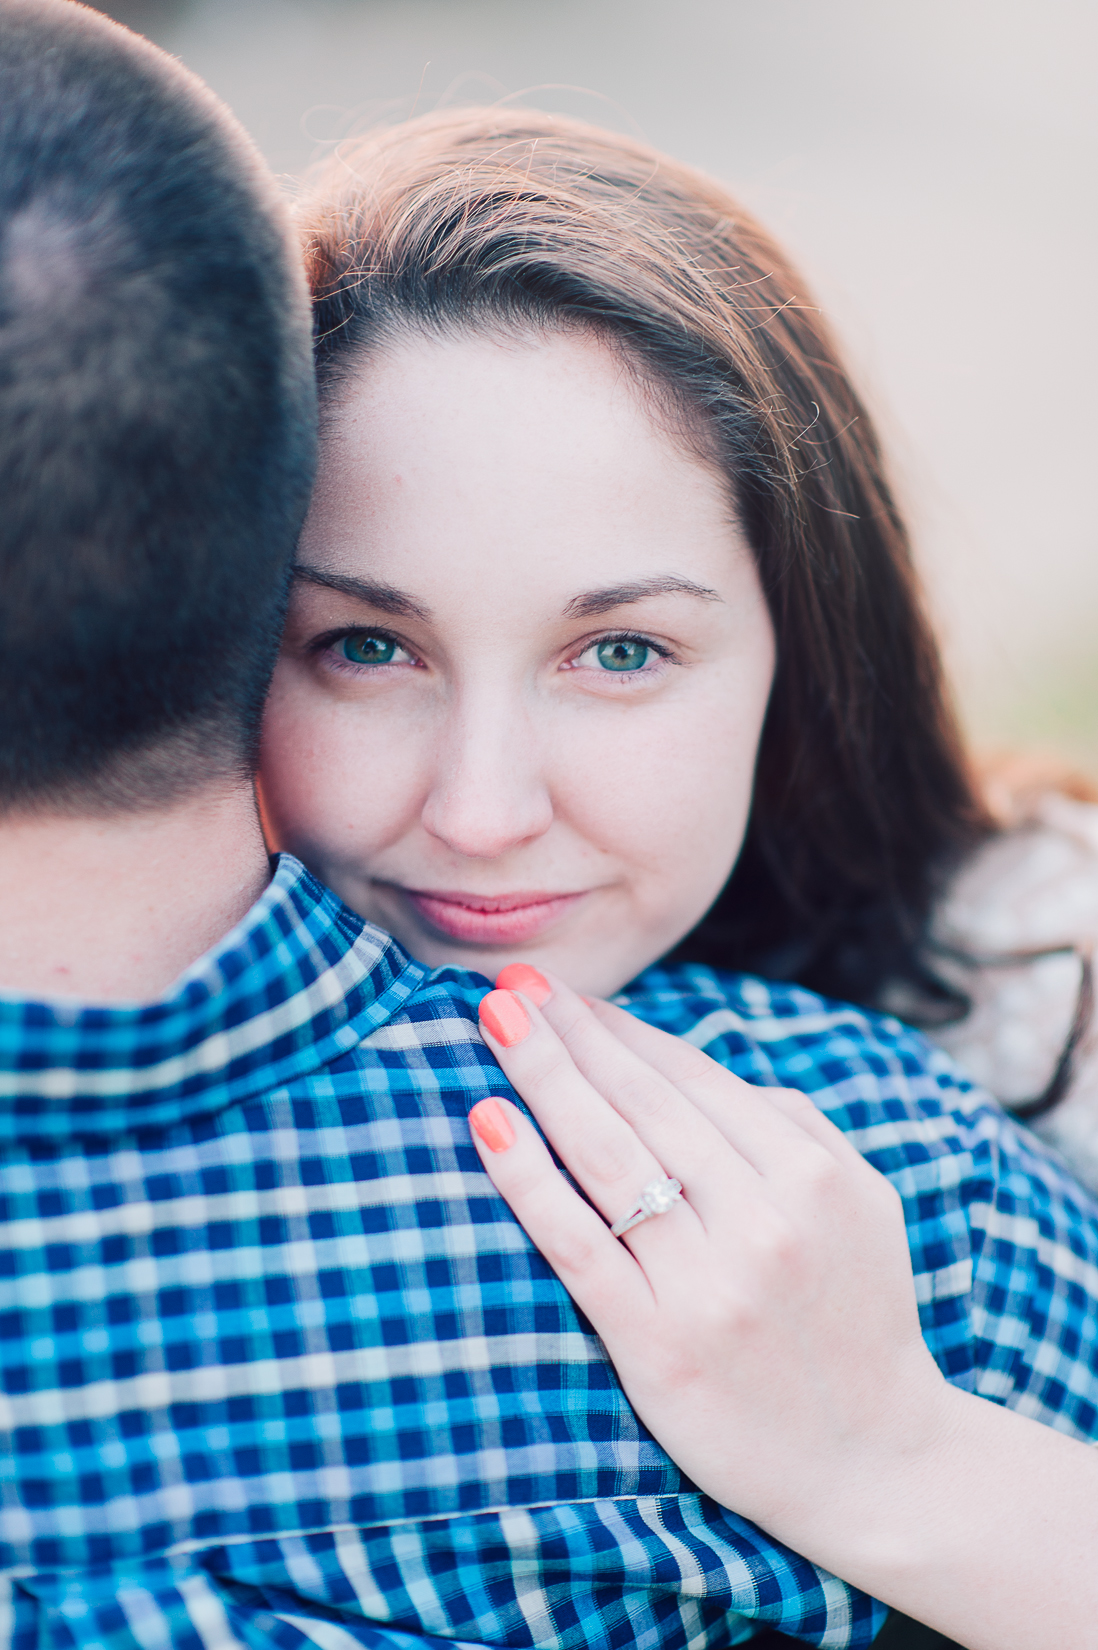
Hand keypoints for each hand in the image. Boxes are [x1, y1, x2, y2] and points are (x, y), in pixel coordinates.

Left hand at [469, 966, 953, 1553]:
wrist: (880, 1467)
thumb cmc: (859, 1319)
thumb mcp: (863, 1204)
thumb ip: (797, 1126)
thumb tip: (699, 1069)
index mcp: (811, 1174)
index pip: (691, 1077)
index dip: (618, 1028)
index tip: (563, 993)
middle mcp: (764, 1218)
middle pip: (642, 1101)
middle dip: (569, 1033)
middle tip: (511, 984)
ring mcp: (710, 1282)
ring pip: (608, 1155)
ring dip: (543, 1076)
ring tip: (492, 1019)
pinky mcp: (659, 1345)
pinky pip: (578, 1244)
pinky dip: (528, 1178)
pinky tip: (489, 1123)